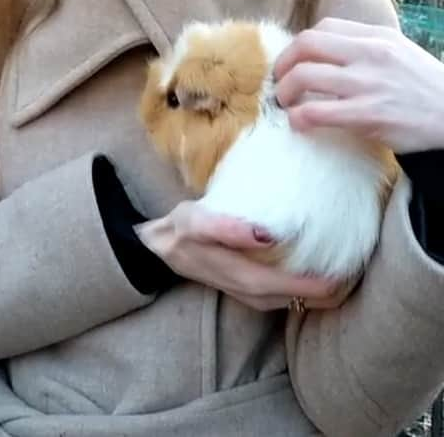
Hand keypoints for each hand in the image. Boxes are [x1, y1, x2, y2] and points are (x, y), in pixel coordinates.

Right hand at [136, 201, 345, 310]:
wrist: (159, 248)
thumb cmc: (181, 231)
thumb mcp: (195, 222)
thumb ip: (226, 227)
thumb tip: (267, 235)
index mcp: (247, 279)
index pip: (298, 288)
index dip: (328, 283)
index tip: (353, 267)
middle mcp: (255, 295)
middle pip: (305, 299)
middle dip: (335, 288)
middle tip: (363, 265)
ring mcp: (255, 295)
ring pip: (299, 299)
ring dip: (325, 288)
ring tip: (350, 265)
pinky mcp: (254, 287)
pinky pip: (289, 291)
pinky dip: (308, 283)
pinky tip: (321, 265)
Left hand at [274, 17, 443, 153]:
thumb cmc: (425, 88)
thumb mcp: (399, 52)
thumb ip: (366, 47)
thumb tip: (329, 52)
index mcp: (376, 36)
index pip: (322, 28)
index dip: (299, 46)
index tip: (294, 62)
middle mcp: (369, 53)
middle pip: (305, 45)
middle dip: (283, 63)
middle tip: (279, 81)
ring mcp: (367, 83)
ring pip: (304, 76)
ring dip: (284, 91)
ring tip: (284, 103)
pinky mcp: (368, 114)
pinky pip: (318, 112)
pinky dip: (298, 117)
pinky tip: (297, 124)